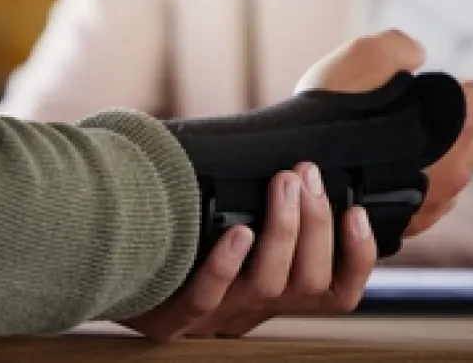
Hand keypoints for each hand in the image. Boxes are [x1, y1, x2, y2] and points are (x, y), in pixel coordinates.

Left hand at [122, 162, 376, 341]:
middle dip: (316, 225)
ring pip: (267, 287)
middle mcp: (253, 309)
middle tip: (306, 174)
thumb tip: (301, 153)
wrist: (114, 273)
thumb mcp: (232, 226)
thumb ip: (264, 200)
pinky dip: (225, 265)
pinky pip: (205, 298)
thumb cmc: (182, 241)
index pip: (337, 291)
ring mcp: (214, 317)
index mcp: (275, 291)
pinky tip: (237, 231)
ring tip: (284, 183)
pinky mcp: (171, 319)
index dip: (358, 258)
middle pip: (307, 283)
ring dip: (283, 231)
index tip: (356, 211)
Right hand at [294, 29, 472, 238]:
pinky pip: (420, 204)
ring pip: (444, 176)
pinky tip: (371, 177)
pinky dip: (403, 190)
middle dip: (441, 130)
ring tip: (378, 151)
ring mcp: (434, 203)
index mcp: (454, 123)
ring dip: (424, 163)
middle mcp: (455, 168)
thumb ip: (400, 46)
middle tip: (394, 120)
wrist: (297, 171)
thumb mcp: (363, 54)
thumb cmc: (331, 114)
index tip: (420, 90)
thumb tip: (415, 54)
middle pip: (465, 141)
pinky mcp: (409, 227)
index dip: (452, 90)